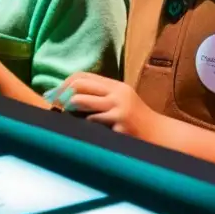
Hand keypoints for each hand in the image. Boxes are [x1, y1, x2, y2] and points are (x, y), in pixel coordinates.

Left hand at [45, 72, 160, 140]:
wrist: (162, 136)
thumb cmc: (138, 123)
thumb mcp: (122, 104)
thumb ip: (102, 98)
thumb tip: (71, 97)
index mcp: (116, 87)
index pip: (83, 76)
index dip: (64, 84)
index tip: (53, 95)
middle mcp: (118, 93)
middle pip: (80, 85)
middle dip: (61, 94)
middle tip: (52, 106)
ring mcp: (119, 108)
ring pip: (82, 102)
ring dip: (70, 110)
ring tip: (64, 117)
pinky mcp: (120, 123)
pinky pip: (92, 122)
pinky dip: (84, 126)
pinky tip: (83, 132)